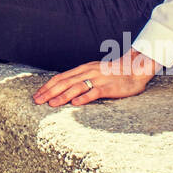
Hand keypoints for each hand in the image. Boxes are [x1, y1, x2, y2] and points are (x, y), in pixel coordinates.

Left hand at [32, 50, 158, 106]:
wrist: (135, 69)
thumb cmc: (113, 73)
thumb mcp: (93, 72)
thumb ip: (80, 78)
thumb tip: (63, 87)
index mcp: (83, 69)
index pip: (60, 77)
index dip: (47, 86)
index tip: (36, 94)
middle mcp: (88, 72)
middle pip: (64, 82)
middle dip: (49, 92)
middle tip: (36, 101)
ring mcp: (98, 79)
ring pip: (76, 87)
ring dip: (62, 96)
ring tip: (51, 104)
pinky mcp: (109, 87)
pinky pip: (95, 92)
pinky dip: (84, 98)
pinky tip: (75, 104)